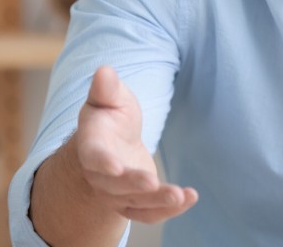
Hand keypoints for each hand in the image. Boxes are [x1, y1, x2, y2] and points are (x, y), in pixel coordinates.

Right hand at [75, 66, 198, 222]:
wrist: (111, 143)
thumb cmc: (110, 116)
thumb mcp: (108, 98)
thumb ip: (106, 88)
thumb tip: (104, 70)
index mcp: (92, 146)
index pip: (93, 157)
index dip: (102, 162)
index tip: (115, 167)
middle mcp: (101, 175)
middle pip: (115, 185)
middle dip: (134, 184)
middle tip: (153, 183)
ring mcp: (117, 193)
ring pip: (135, 203)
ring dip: (158, 202)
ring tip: (182, 196)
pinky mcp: (135, 201)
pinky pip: (150, 213)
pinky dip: (169, 210)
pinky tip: (190, 198)